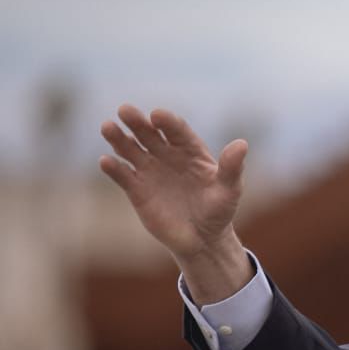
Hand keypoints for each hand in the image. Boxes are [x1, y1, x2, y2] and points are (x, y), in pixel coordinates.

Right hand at [99, 105, 252, 301]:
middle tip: (125, 110)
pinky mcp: (137, 189)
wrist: (202, 239)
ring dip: (119, 138)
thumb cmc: (219, 211)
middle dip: (137, 122)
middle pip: (149, 133)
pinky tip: (106, 161)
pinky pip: (123, 175)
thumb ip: (232, 168)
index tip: (157, 115)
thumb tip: (242, 144)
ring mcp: (150, 170)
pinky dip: (114, 168)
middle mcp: (167, 155)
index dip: (167, 121)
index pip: (177, 130)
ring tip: (107, 127)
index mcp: (190, 150)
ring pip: (131, 149)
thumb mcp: (229, 190)